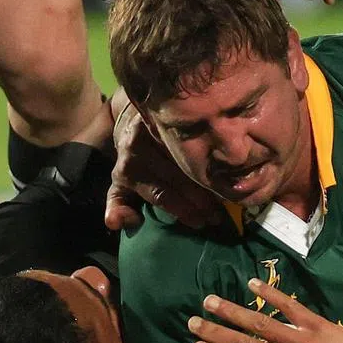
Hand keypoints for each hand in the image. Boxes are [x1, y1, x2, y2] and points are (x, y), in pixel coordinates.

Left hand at [106, 105, 222, 230]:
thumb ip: (119, 206)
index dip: (183, 210)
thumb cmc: (134, 164)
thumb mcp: (120, 186)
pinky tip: (226, 169)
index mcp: (127, 171)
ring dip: (210, 178)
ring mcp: (155, 130)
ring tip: (228, 195)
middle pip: (177, 178)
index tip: (201, 222)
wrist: (132, 123)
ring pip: (188, 158)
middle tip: (218, 214)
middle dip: (200, 199)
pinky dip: (210, 155)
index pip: (160, 195)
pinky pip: (193, 140)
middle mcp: (137, 149)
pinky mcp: (169, 118)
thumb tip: (113, 224)